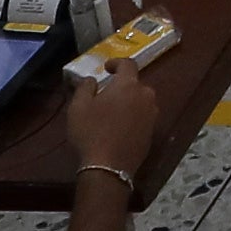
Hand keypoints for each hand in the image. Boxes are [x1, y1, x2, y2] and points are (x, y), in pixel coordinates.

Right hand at [60, 68, 170, 194]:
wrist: (108, 167)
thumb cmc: (91, 132)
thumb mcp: (78, 107)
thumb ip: (85, 87)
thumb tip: (92, 80)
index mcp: (128, 85)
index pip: (128, 64)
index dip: (117, 63)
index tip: (106, 68)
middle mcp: (146, 97)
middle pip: (136, 84)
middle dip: (122, 85)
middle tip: (106, 93)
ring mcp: (152, 116)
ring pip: (141, 101)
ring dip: (129, 101)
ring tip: (112, 110)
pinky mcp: (152, 133)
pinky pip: (143, 117)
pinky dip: (133, 116)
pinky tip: (120, 126)